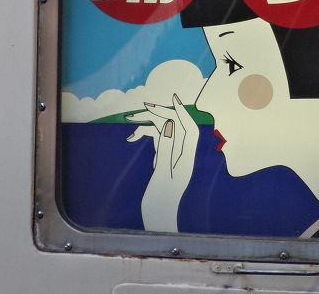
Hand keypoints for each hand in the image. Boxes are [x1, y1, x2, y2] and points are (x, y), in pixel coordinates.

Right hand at [126, 93, 198, 231]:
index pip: (189, 129)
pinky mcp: (163, 160)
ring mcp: (173, 156)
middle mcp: (182, 155)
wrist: (156, 219)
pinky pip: (157, 141)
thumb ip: (166, 147)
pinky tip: (132, 138)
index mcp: (187, 158)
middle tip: (142, 108)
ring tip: (129, 122)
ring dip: (147, 126)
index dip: (182, 112)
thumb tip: (169, 124)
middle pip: (175, 128)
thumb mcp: (162, 173)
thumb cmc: (160, 200)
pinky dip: (145, 136)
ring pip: (163, 132)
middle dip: (159, 116)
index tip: (173, 99)